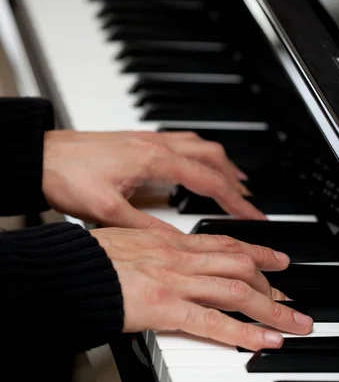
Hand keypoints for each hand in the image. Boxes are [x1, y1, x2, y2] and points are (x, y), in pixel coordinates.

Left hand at [43, 130, 263, 230]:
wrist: (41, 155)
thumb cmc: (68, 177)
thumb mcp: (108, 211)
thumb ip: (146, 227)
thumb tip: (177, 242)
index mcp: (156, 161)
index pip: (210, 182)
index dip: (236, 203)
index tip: (254, 217)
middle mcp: (158, 145)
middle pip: (213, 158)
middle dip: (235, 182)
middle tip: (249, 204)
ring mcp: (149, 139)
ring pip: (200, 145)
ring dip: (222, 163)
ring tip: (235, 182)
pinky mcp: (140, 140)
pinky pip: (183, 141)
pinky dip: (201, 154)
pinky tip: (196, 164)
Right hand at [90, 227, 312, 349]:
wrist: (68, 270)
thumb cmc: (88, 259)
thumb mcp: (126, 239)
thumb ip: (152, 246)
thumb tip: (165, 252)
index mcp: (170, 242)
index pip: (224, 244)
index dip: (256, 252)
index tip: (276, 260)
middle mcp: (180, 258)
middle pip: (240, 266)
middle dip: (272, 283)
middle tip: (292, 298)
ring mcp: (176, 283)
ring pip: (237, 291)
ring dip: (272, 309)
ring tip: (297, 323)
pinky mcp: (166, 308)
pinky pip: (214, 323)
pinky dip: (245, 333)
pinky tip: (267, 342)